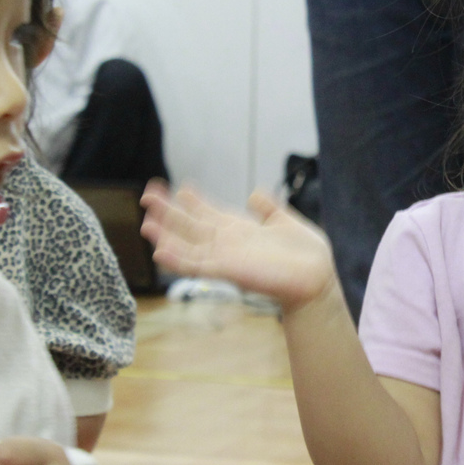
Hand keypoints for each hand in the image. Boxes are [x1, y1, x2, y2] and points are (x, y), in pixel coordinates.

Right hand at [141, 180, 338, 312]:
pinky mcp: (229, 271)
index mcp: (240, 230)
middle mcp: (228, 243)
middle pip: (192, 226)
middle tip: (148, 195)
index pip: (210, 213)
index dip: (194, 201)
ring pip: (188, 246)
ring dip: (167, 236)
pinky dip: (178, 260)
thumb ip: (268, 208)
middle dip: (170, 213)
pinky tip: (161, 251)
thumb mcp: (285, 221)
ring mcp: (226, 257)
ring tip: (146, 223)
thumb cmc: (305, 254)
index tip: (177, 187)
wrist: (318, 277)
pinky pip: (198, 266)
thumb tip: (254, 193)